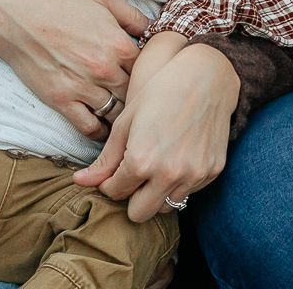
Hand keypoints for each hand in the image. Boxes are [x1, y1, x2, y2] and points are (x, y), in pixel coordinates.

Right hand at [0, 0, 148, 138]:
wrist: (18, 17)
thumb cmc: (61, 3)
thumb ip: (133, 16)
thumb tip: (153, 31)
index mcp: (119, 44)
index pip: (149, 70)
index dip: (149, 73)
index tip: (147, 75)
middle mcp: (105, 69)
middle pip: (134, 94)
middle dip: (138, 96)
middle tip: (139, 98)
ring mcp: (83, 87)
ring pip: (116, 113)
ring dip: (122, 115)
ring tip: (125, 116)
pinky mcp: (62, 101)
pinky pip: (89, 128)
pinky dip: (100, 132)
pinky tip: (104, 128)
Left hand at [75, 42, 238, 221]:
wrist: (207, 77)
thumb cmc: (161, 92)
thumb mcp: (126, 122)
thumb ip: (105, 159)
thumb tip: (80, 182)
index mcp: (142, 161)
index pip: (115, 193)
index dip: (111, 182)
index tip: (115, 170)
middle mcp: (169, 174)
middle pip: (139, 214)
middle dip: (132, 198)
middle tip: (134, 175)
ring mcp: (194, 175)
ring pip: (166, 207)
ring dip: (157, 193)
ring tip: (157, 166)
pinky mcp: (212, 172)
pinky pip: (189, 192)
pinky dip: (180, 183)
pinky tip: (178, 158)